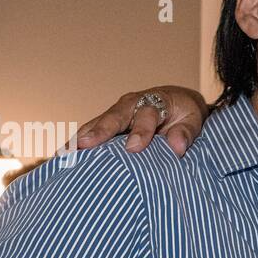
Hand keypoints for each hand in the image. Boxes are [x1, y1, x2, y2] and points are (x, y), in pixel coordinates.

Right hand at [74, 86, 208, 156]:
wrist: (178, 103)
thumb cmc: (185, 113)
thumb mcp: (194, 119)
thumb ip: (187, 132)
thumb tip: (177, 147)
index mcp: (154, 101)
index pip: (146, 114)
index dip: (141, 131)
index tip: (135, 148)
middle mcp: (131, 104)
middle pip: (114, 116)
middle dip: (99, 131)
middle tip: (84, 145)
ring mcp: (117, 113)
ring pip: (97, 123)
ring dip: (81, 137)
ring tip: (65, 153)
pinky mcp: (108, 123)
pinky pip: (91, 131)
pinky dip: (77, 142)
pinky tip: (63, 156)